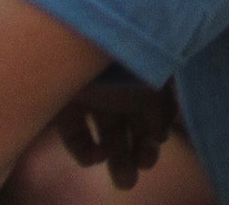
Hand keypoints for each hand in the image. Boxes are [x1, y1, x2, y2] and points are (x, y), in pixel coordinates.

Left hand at [54, 76, 180, 190]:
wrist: (75, 45)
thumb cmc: (123, 68)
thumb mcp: (154, 93)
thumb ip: (162, 117)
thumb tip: (160, 137)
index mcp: (146, 73)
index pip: (156, 107)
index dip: (156, 134)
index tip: (152, 154)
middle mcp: (121, 82)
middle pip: (131, 122)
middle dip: (137, 151)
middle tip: (137, 177)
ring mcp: (93, 91)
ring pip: (107, 130)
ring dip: (117, 157)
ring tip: (125, 183)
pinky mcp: (66, 101)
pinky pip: (76, 131)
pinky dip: (85, 149)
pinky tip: (96, 158)